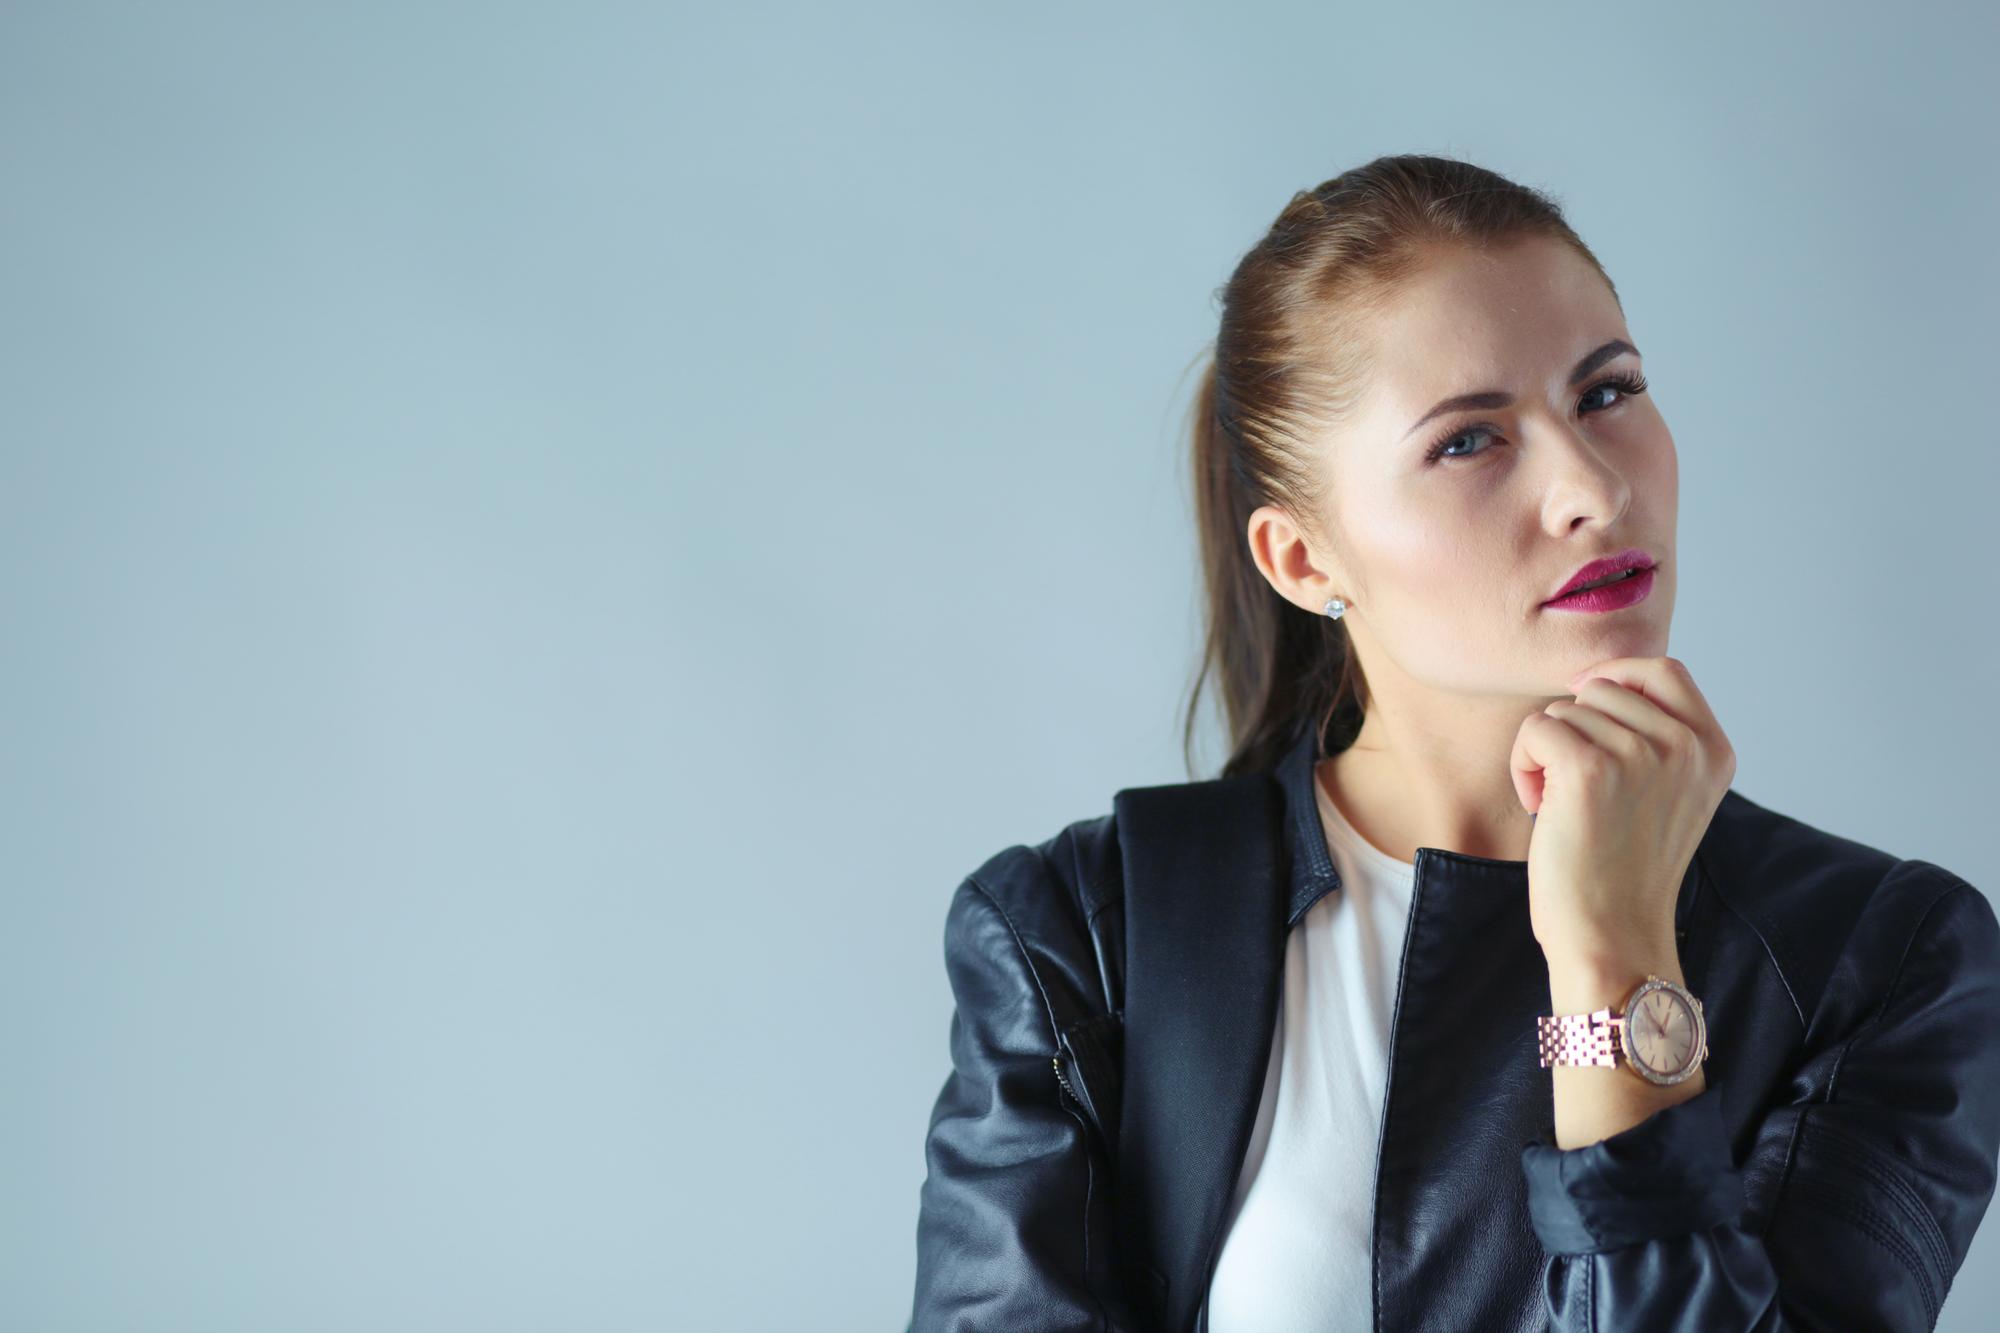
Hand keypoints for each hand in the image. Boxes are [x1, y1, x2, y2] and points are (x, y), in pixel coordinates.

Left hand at [1508, 656, 1736, 972]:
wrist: (1613, 937)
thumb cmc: (1624, 871)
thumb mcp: (1667, 796)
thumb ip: (1656, 739)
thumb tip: (1598, 679)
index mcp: (1713, 750)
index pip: (1663, 669)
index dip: (1615, 678)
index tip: (1588, 715)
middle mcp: (1685, 746)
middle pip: (1602, 687)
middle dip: (1574, 728)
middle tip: (1577, 787)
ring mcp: (1640, 754)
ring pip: (1563, 710)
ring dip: (1546, 752)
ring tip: (1564, 807)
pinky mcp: (1589, 768)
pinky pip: (1535, 729)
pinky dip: (1524, 766)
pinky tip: (1540, 810)